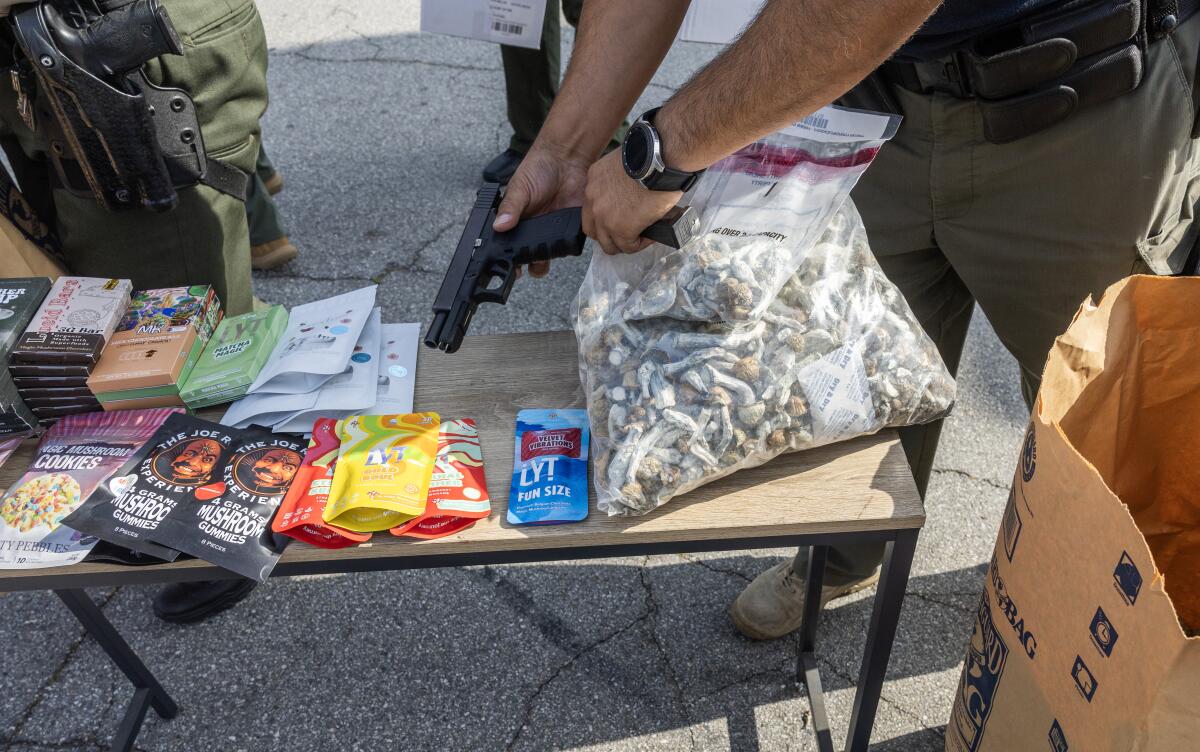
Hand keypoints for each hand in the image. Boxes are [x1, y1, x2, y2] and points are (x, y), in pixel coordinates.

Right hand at [493, 141, 588, 277]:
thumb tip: (499, 226)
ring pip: (551, 255)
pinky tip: (565, 241)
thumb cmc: (538, 170)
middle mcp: (533, 230)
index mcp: (516, 223)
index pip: (509, 247)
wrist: (566, 158)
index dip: (510, 259)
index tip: (512, 267)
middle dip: (531, 264)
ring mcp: (553, 231)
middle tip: (532, 259)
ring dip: (549, 258)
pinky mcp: (571, 228)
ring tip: (547, 253)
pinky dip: (568, 247)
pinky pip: (570, 245)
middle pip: (530, 258)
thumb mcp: (519, 188)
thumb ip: (510, 208)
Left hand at [583, 150, 680, 254]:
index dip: (605, 217)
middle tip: (626, 233)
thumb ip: (620, 181)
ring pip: (608, 243)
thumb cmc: (652, 155)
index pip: (591, 208)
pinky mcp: (620, 228)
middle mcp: (593, 197)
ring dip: (624, 243)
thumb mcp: (625, 164)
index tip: (621, 217)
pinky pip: (628, 246)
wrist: (662, 158)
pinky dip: (640, 244)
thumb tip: (630, 195)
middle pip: (593, 229)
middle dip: (609, 235)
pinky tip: (651, 236)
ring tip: (641, 237)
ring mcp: (604, 215)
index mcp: (594, 179)